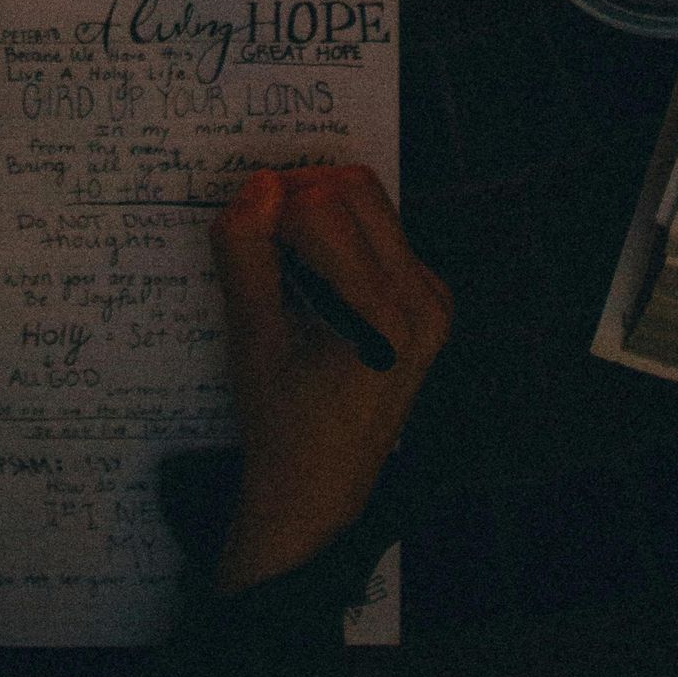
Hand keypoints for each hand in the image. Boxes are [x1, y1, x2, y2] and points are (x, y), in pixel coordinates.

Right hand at [206, 162, 452, 592]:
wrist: (318, 491)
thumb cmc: (278, 422)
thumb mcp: (249, 338)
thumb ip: (247, 255)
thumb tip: (259, 185)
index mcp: (380, 315)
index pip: (319, 208)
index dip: (269, 209)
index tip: (242, 240)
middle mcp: (421, 300)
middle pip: (355, 190)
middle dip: (298, 197)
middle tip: (259, 237)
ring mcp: (434, 301)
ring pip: (372, 205)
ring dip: (322, 213)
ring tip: (286, 263)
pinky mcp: (433, 302)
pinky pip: (385, 234)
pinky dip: (344, 237)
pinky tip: (318, 282)